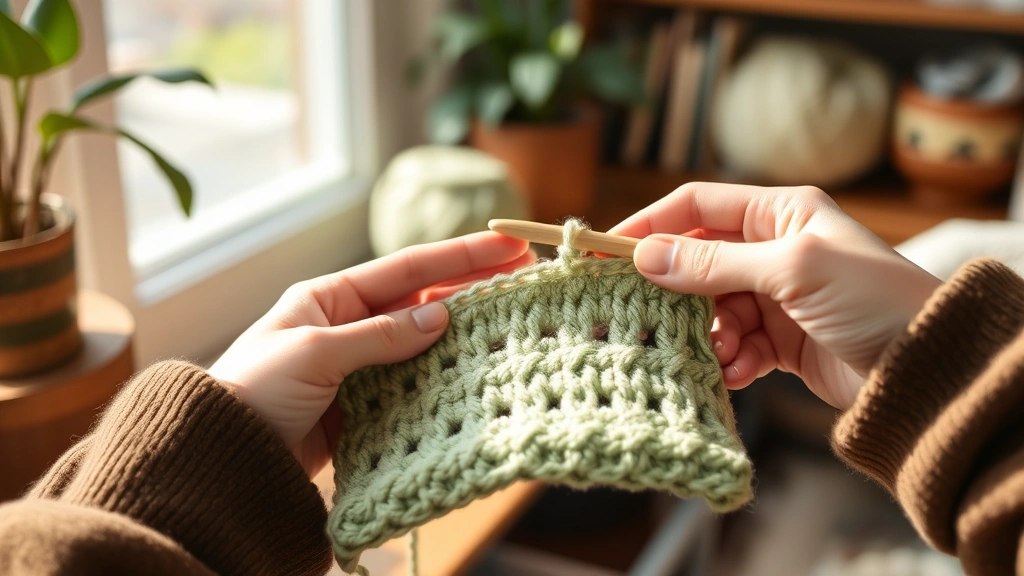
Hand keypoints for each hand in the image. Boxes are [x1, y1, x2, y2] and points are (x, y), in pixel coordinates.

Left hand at [209, 233, 533, 476]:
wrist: (223, 458)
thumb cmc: (255, 392)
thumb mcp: (315, 353)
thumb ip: (380, 336)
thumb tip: (441, 316)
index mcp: (330, 298)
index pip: (408, 268)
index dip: (461, 255)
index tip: (508, 245)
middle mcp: (349, 326)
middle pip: (424, 301)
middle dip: (473, 289)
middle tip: (527, 278)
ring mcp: (360, 367)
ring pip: (424, 344)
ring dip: (464, 336)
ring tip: (513, 324)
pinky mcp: (365, 406)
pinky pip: (413, 384)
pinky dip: (443, 379)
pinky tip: (476, 373)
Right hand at [611, 183, 940, 409]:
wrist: (927, 368)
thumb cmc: (873, 299)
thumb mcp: (792, 270)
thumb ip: (714, 264)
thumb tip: (645, 257)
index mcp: (780, 213)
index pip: (698, 206)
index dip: (652, 224)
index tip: (610, 251)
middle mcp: (774, 249)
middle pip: (698, 262)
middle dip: (674, 292)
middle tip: (637, 315)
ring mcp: (776, 296)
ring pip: (711, 310)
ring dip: (707, 334)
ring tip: (721, 353)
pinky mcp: (781, 340)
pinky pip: (734, 345)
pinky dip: (730, 360)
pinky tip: (740, 372)